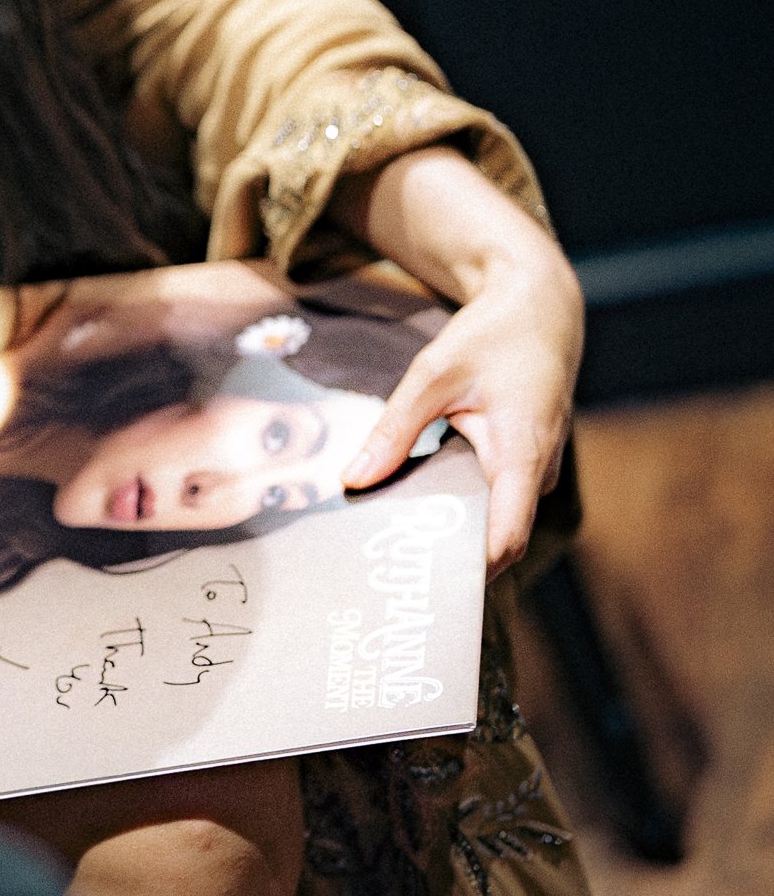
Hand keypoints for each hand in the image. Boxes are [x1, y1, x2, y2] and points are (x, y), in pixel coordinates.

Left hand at [334, 148, 583, 576]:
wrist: (541, 306)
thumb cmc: (492, 334)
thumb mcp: (433, 373)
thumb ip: (394, 430)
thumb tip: (353, 482)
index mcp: (523, 452)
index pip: (506, 538)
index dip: (470, 571)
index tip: (425, 589)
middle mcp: (538, 471)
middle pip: (497, 538)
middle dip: (450, 558)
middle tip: (391, 575)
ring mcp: (537, 470)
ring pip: (496, 520)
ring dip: (454, 530)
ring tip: (397, 545)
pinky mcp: (527, 464)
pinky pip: (497, 500)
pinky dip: (463, 507)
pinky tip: (420, 504)